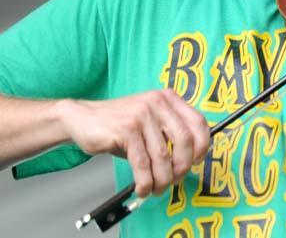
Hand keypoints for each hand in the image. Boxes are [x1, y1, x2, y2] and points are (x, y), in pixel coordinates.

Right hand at [59, 89, 209, 196]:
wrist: (81, 118)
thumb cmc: (118, 123)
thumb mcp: (149, 121)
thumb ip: (168, 133)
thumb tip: (189, 160)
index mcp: (168, 99)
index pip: (198, 122)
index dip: (202, 145)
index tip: (196, 161)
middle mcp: (157, 102)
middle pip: (184, 140)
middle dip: (182, 166)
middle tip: (175, 179)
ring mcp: (142, 114)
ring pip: (162, 155)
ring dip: (162, 179)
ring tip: (157, 188)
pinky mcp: (126, 129)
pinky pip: (142, 162)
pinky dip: (145, 181)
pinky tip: (143, 187)